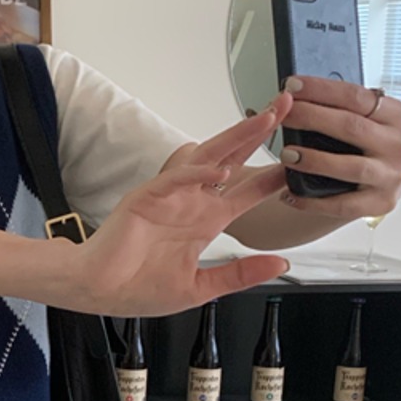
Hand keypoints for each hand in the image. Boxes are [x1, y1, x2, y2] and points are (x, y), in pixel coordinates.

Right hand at [70, 104, 290, 316]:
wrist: (99, 291)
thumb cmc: (138, 289)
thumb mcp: (202, 288)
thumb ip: (240, 274)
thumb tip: (280, 265)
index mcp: (205, 221)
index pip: (247, 192)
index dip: (274, 176)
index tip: (301, 161)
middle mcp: (191, 203)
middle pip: (232, 158)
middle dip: (258, 133)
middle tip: (284, 108)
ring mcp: (170, 197)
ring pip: (208, 157)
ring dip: (236, 138)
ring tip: (263, 119)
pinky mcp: (145, 199)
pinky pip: (175, 179)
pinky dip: (196, 173)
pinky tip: (220, 171)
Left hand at [278, 77, 400, 217]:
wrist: (375, 186)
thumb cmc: (361, 147)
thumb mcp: (360, 121)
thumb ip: (339, 108)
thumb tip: (296, 93)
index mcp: (396, 116)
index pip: (356, 96)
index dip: (321, 90)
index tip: (292, 86)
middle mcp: (399, 144)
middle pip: (352, 127)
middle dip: (312, 118)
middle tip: (284, 116)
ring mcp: (392, 176)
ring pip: (350, 166)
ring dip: (314, 160)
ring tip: (286, 155)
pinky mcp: (381, 203)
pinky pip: (342, 204)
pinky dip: (312, 200)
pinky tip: (289, 193)